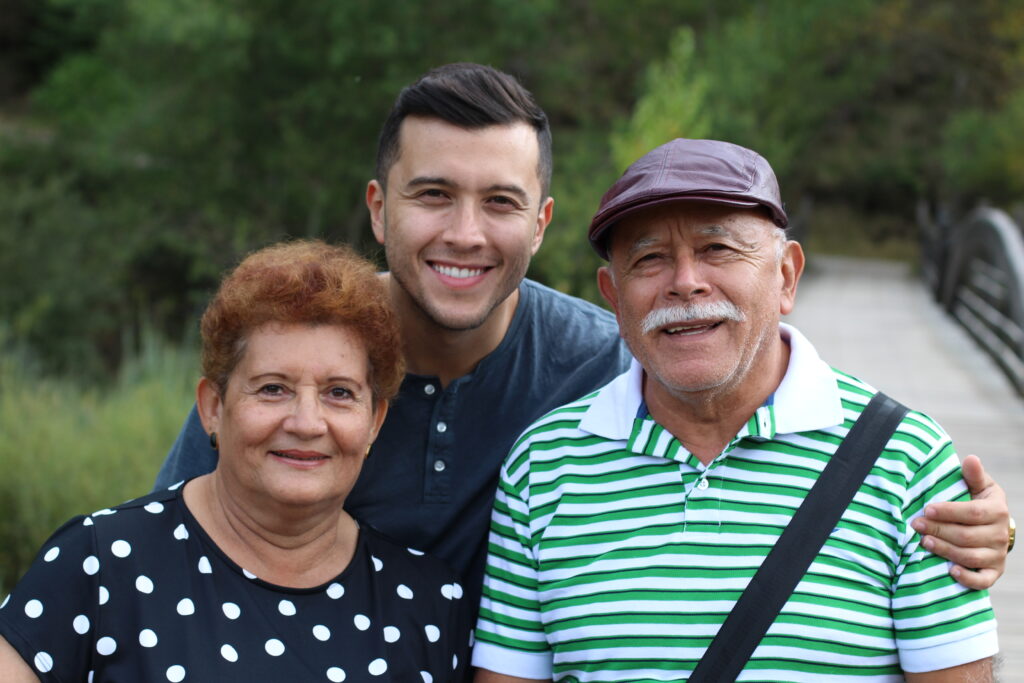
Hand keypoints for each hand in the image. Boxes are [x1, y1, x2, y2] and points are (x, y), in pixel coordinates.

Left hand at [910, 455, 1009, 588]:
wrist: (994, 528)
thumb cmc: (979, 502)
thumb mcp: (979, 486)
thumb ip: (973, 475)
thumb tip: (970, 458)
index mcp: (997, 510)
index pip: (972, 512)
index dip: (948, 511)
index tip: (927, 509)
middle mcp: (999, 534)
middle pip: (966, 536)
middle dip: (938, 530)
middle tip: (916, 524)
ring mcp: (997, 555)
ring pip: (969, 556)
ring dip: (945, 550)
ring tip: (923, 541)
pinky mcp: (993, 572)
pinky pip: (983, 580)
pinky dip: (967, 578)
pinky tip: (950, 571)